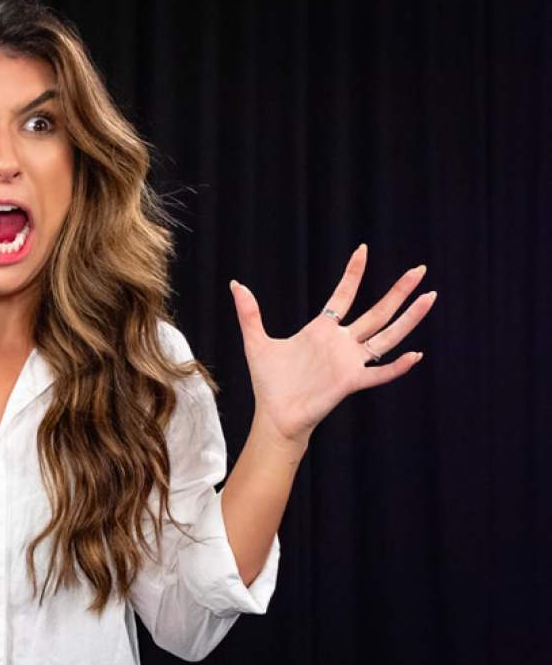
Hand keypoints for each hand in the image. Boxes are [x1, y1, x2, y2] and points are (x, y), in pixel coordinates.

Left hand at [228, 244, 436, 445]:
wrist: (274, 415)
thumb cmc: (269, 382)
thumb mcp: (256, 342)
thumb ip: (249, 313)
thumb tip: (235, 284)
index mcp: (322, 330)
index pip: (343, 295)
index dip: (353, 273)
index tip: (363, 249)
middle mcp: (341, 343)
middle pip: (377, 312)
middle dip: (399, 291)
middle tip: (420, 270)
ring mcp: (349, 362)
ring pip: (387, 336)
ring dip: (409, 319)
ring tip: (430, 297)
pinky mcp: (351, 382)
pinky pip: (379, 373)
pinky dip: (397, 366)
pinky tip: (416, 355)